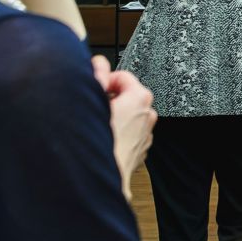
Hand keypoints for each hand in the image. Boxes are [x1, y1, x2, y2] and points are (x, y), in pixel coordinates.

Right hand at [93, 57, 156, 198]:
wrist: (106, 178)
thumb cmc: (101, 142)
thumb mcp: (94, 101)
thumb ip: (98, 76)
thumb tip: (98, 63)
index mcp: (140, 98)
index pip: (123, 75)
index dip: (105, 79)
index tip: (94, 88)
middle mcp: (149, 114)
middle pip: (126, 95)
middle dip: (108, 98)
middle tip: (92, 107)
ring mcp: (147, 133)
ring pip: (127, 115)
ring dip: (113, 115)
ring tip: (97, 125)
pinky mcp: (141, 149)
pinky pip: (128, 132)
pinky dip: (118, 131)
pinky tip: (104, 139)